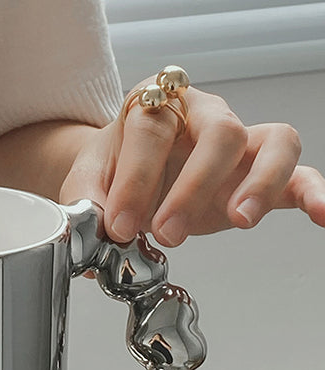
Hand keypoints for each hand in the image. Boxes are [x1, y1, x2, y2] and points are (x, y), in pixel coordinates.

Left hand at [60, 79, 324, 245]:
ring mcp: (236, 141)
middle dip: (192, 187)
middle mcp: (200, 114)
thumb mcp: (87, 186)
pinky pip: (298, 172)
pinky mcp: (257, 172)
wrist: (123, 177)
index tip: (118, 225)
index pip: (151, 130)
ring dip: (258, 183)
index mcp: (152, 107)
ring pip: (269, 142)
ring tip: (237, 221)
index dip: (134, 179)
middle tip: (167, 233)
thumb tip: (88, 244)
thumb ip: (87, 209)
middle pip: (218, 132)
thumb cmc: (110, 172)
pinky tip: (320, 214)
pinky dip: (313, 191)